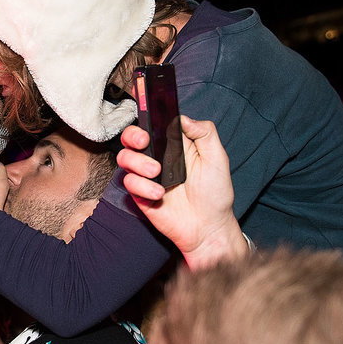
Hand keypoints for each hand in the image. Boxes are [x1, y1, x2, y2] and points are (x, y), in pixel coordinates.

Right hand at [117, 116, 247, 270]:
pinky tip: (160, 194)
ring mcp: (147, 176)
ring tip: (157, 172)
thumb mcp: (217, 158)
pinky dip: (142, 187)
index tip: (146, 116)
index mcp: (174, 144)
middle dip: (132, 136)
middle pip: (131, 138)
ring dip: (138, 163)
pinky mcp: (140, 194)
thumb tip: (183, 118)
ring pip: (125, 158)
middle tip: (144, 142)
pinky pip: (130, 183)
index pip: (153, 124)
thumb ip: (204, 132)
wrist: (208, 227)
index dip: (145, 116)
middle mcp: (157, 157)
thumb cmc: (215, 193)